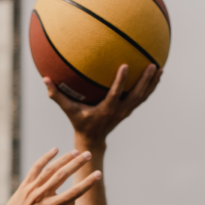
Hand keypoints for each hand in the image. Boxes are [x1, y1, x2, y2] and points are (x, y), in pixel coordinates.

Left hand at [0, 148, 101, 204]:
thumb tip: (74, 201)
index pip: (74, 193)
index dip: (87, 183)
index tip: (98, 174)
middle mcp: (41, 196)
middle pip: (62, 175)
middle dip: (77, 164)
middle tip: (88, 155)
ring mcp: (32, 189)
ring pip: (50, 169)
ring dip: (64, 159)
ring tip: (76, 152)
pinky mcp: (25, 185)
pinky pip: (36, 168)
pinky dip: (45, 158)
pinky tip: (55, 150)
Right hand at [44, 63, 162, 149]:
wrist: (92, 140)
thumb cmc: (79, 122)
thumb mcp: (68, 110)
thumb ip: (57, 96)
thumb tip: (45, 79)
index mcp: (106, 110)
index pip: (115, 95)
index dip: (121, 81)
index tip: (126, 65)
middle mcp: (119, 111)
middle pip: (136, 96)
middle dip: (145, 81)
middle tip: (152, 65)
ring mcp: (126, 112)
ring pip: (143, 97)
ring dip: (152, 84)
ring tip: (160, 68)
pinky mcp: (128, 110)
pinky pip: (142, 98)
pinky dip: (150, 87)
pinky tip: (156, 75)